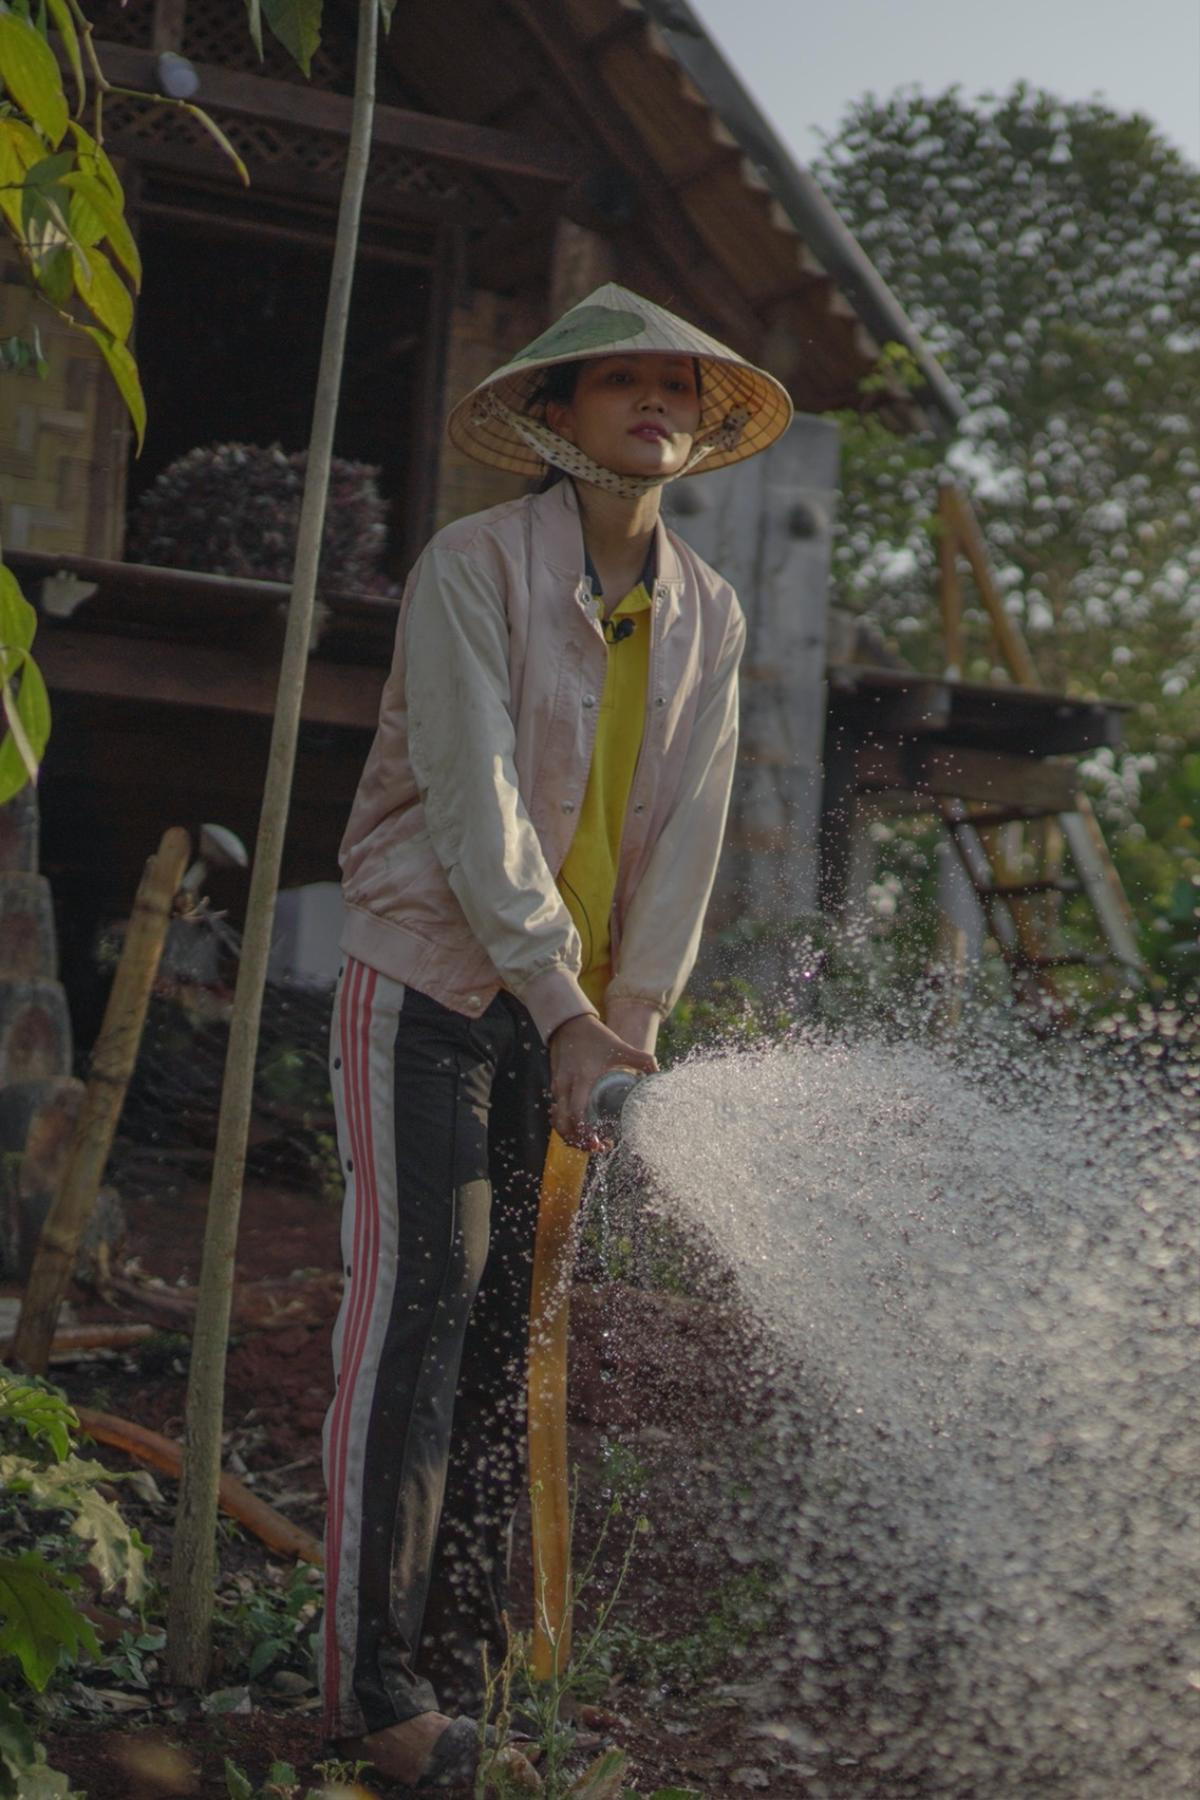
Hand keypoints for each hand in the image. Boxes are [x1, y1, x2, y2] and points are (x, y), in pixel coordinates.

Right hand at [548, 1014, 657, 1149]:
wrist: (569, 1024)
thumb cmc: (596, 1037)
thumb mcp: (620, 1046)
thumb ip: (642, 1059)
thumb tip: (660, 1074)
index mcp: (582, 1079)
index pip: (577, 1114)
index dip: (585, 1133)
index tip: (599, 1142)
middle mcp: (566, 1086)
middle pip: (564, 1125)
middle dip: (578, 1141)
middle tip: (598, 1147)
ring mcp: (558, 1088)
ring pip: (558, 1121)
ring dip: (571, 1136)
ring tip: (591, 1141)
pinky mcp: (555, 1088)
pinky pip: (556, 1113)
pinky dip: (565, 1125)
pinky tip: (580, 1128)